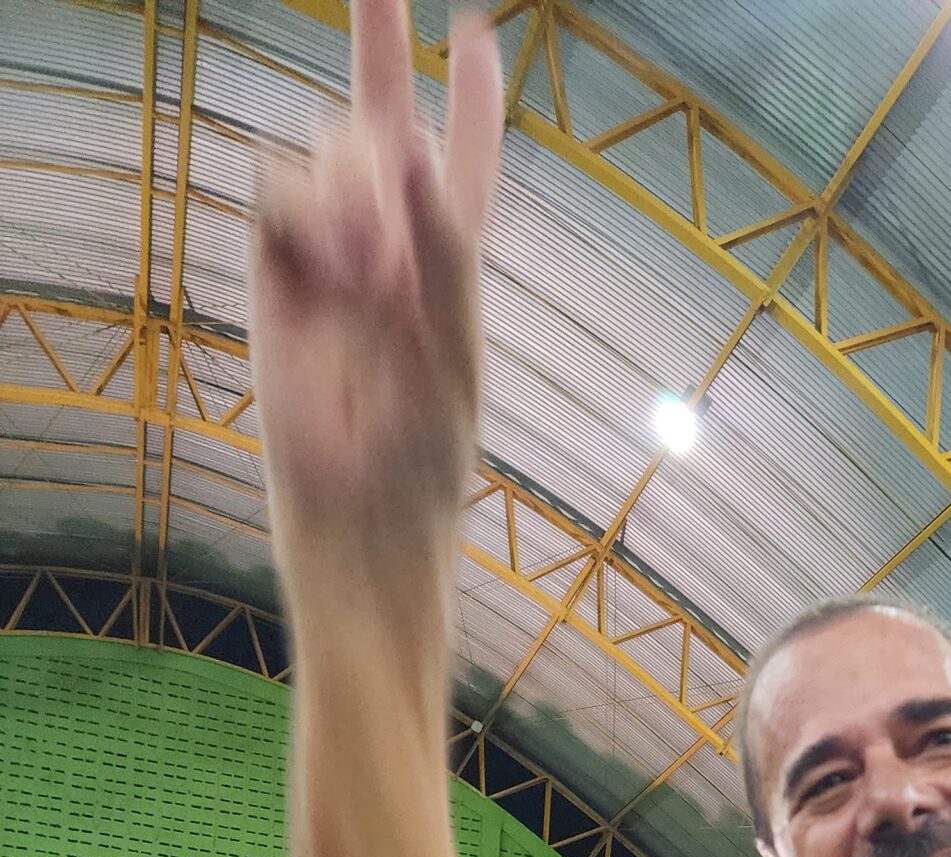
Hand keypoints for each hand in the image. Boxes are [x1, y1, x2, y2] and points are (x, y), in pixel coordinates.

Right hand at [251, 0, 501, 555]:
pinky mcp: (276, 267)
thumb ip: (442, 248)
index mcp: (452, 258)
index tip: (475, 28)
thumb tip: (404, 143)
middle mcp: (390, 237)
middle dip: (379, 43)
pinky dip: (305, 214)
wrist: (360, 514)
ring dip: (352, 189)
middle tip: (383, 5)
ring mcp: (329, 248)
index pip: (466, 157)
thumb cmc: (424, 455)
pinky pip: (278, 190)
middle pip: (379, 108)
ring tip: (368, 280)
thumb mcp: (455, 352)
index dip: (473, 93)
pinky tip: (328, 274)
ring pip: (331, 145)